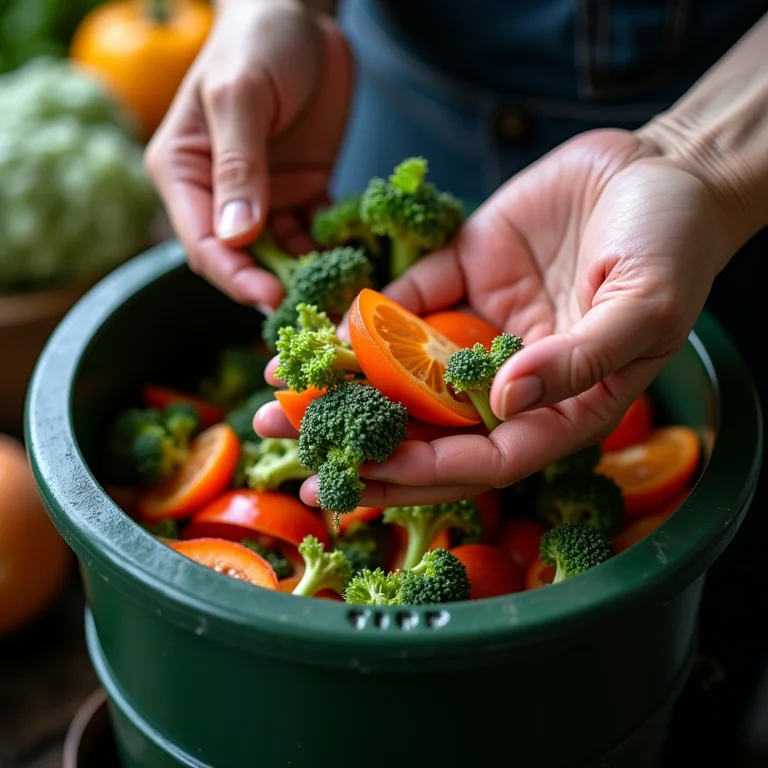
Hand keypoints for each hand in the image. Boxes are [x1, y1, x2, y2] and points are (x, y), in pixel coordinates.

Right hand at [145, 0, 352, 307]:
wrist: (302, 15)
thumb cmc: (258, 40)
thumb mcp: (242, 96)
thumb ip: (239, 165)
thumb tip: (238, 237)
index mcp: (185, 173)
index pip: (203, 243)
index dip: (234, 277)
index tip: (271, 297)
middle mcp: (220, 194)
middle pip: (242, 260)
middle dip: (273, 288)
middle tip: (312, 315)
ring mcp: (263, 197)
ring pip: (281, 255)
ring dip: (308, 279)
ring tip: (338, 302)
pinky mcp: (302, 193)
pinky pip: (314, 235)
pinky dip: (332, 253)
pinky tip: (355, 267)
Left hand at [256, 128, 731, 506]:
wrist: (661, 165)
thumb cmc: (675, 244)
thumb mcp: (643, 307)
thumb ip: (578, 359)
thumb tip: (505, 400)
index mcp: (561, 405)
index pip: (483, 459)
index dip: (421, 474)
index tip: (360, 478)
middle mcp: (512, 376)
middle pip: (428, 425)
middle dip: (360, 442)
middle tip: (292, 453)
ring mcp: (483, 326)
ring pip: (403, 369)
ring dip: (343, 384)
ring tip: (276, 399)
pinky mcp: (464, 274)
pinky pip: (407, 304)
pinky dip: (362, 320)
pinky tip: (319, 336)